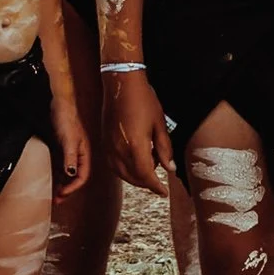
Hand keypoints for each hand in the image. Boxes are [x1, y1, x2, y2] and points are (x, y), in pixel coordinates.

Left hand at [51, 94, 90, 194]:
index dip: (73, 187)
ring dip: (60, 183)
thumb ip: (70, 158)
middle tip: (56, 200)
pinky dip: (54, 173)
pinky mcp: (58, 148)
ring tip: (51, 194)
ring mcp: (67, 152)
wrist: (57, 103)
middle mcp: (77, 155)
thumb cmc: (67, 119)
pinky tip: (47, 178)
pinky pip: (57, 165)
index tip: (63, 194)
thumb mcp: (69, 140)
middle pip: (74, 177)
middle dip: (66, 190)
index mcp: (84, 154)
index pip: (82, 176)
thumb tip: (71, 175)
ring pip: (65, 173)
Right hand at [103, 71, 172, 197]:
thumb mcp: (160, 124)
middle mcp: (119, 149)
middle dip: (146, 183)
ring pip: (121, 173)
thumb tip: (170, 168)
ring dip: (135, 178)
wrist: (121, 83)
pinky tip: (133, 163)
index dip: (156, 186)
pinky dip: (123, 170)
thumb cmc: (143, 100)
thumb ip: (164, 149)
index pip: (146, 176)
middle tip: (158, 181)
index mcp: (136, 146)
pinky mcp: (104, 141)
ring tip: (148, 169)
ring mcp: (109, 146)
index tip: (164, 192)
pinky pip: (112, 165)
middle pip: (133, 178)